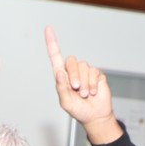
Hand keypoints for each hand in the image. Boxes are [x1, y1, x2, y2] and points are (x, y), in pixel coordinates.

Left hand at [46, 27, 118, 141]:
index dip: (52, 43)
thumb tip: (59, 73)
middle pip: (71, 61)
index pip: (55, 56)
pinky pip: (94, 72)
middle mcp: (73, 71)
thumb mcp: (66, 103)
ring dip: (84, 83)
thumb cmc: (79, 110)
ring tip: (86, 95)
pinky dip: (92, 83)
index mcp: (62, 76)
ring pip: (83, 66)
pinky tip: (93, 92)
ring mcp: (85, 72)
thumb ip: (61, 88)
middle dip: (74, 75)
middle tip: (77, 89)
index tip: (48, 29)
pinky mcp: (96, 74)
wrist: (95, 116)